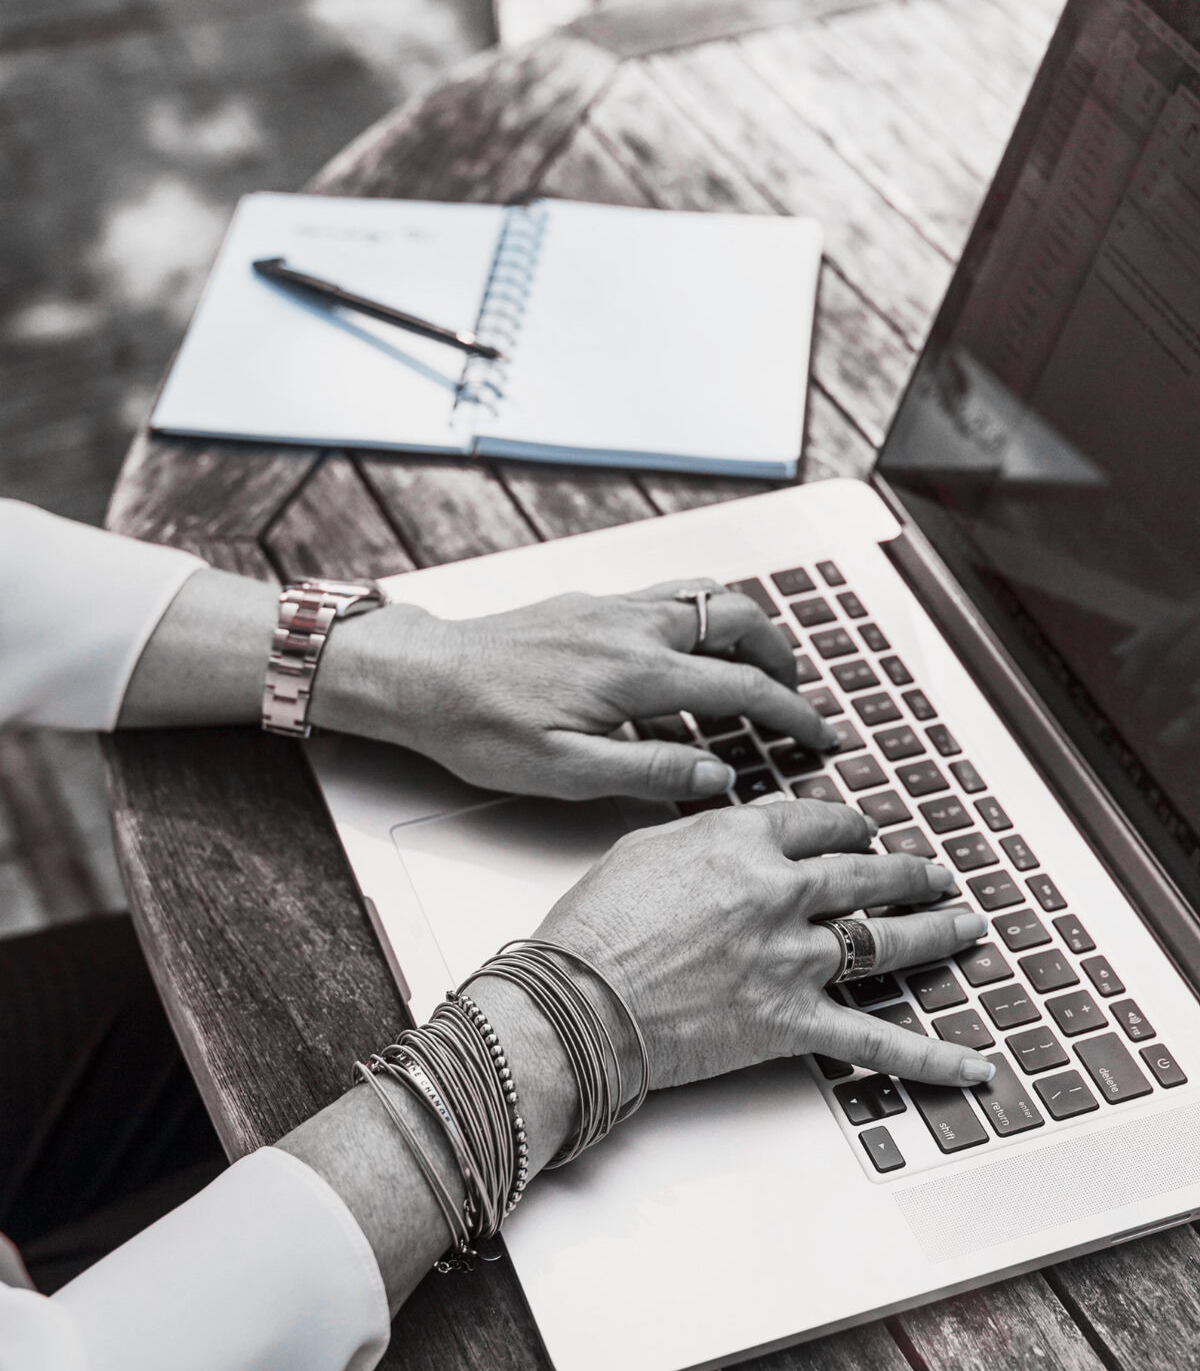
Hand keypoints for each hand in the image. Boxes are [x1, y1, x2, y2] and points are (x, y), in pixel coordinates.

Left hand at [315, 579, 840, 801]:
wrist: (423, 677)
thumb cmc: (481, 729)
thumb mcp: (566, 773)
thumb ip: (650, 772)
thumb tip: (719, 776)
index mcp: (637, 673)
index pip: (743, 687)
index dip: (793, 714)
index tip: (822, 736)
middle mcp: (633, 627)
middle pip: (740, 620)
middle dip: (783, 657)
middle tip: (797, 697)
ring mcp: (612, 606)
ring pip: (707, 596)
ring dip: (746, 627)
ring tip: (758, 666)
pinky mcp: (591, 602)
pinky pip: (669, 593)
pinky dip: (704, 614)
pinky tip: (692, 647)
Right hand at [533, 798, 993, 1087]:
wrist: (577, 1002)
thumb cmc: (596, 927)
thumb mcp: (645, 847)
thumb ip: (706, 833)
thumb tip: (735, 829)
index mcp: (744, 842)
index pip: (819, 823)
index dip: (849, 828)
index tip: (860, 832)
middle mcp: (781, 893)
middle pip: (866, 874)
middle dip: (908, 873)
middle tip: (933, 874)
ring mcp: (794, 959)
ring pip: (887, 940)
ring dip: (935, 932)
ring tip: (964, 926)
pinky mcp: (793, 1021)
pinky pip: (877, 1043)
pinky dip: (932, 1058)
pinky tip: (972, 1063)